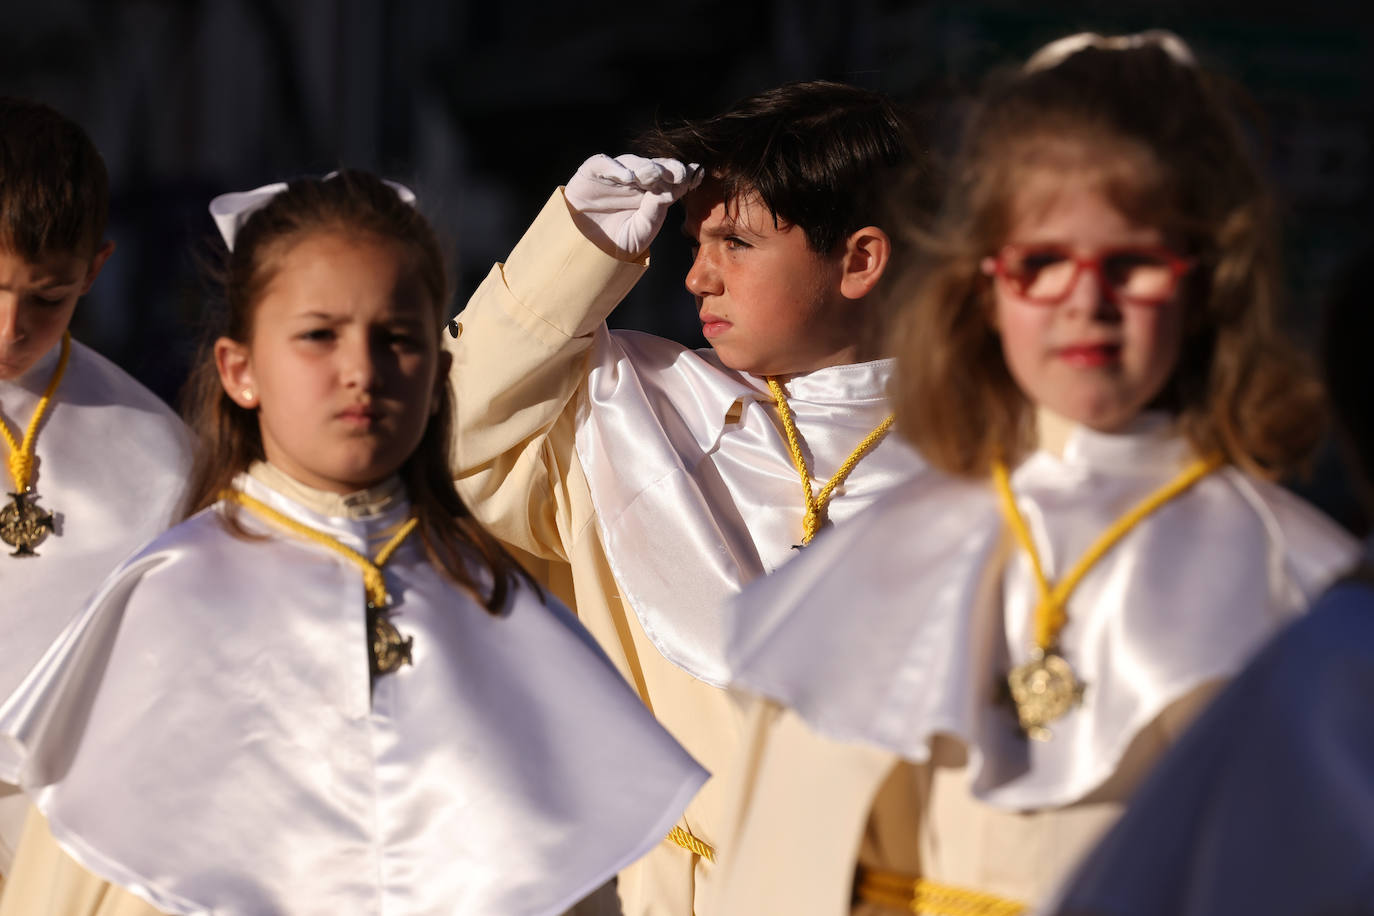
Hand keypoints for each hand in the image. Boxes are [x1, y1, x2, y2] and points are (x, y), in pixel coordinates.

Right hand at [565, 154, 702, 258]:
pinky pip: (604, 164)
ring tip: (654, 176)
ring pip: (633, 162)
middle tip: (680, 173)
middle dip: (669, 169)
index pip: (672, 179)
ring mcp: (615, 174)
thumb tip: (671, 191)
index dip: (685, 175)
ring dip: (646, 167)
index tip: (697, 175)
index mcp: (652, 192)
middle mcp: (636, 180)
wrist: (586, 249)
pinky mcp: (593, 171)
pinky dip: (616, 168)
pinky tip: (629, 178)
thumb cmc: (617, 241)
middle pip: (656, 167)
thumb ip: (655, 211)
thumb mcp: (642, 230)